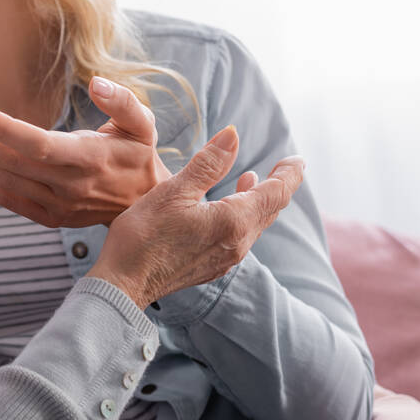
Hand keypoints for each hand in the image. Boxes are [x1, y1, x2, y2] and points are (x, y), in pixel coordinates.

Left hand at [0, 77, 169, 227]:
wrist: (142, 207)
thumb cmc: (139, 155)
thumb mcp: (143, 124)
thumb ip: (121, 101)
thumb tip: (97, 82)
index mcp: (89, 160)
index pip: (38, 145)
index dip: (4, 130)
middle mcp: (68, 187)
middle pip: (9, 160)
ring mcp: (55, 206)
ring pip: (1, 179)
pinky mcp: (45, 217)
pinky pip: (4, 198)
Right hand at [90, 125, 304, 308]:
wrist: (123, 283)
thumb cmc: (144, 235)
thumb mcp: (174, 191)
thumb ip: (208, 164)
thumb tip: (233, 135)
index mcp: (234, 221)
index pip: (276, 193)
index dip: (289, 174)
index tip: (297, 160)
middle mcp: (237, 243)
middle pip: (269, 210)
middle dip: (277, 186)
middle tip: (284, 168)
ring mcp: (225, 259)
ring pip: (253, 225)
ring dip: (257, 201)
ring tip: (251, 181)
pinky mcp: (210, 267)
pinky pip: (238, 238)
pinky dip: (241, 217)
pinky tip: (224, 210)